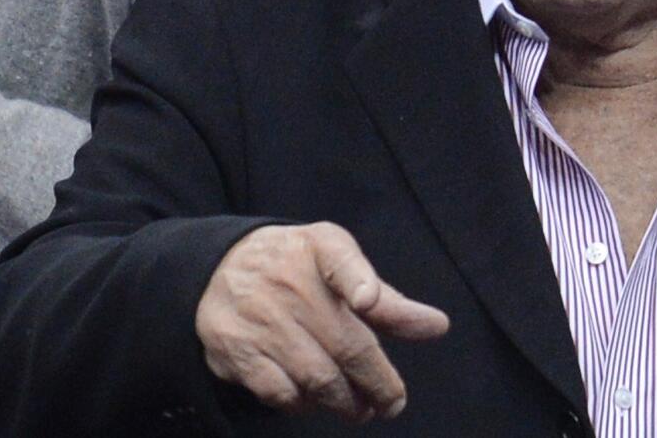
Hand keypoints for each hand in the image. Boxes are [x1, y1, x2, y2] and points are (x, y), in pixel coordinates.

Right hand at [195, 222, 449, 421]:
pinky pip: (279, 391)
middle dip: (376, 381)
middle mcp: (287, 281)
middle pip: (344, 341)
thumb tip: (437, 327)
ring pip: (315, 375)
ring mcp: (260, 318)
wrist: (219, 267)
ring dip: (345, 401)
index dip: (357, 280)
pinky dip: (305, 403)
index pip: (341, 259)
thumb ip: (388, 299)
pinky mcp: (237, 351)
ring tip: (362, 408)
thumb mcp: (341, 264)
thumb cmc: (299, 267)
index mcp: (320, 248)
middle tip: (392, 401)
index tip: (367, 300)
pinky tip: (319, 402)